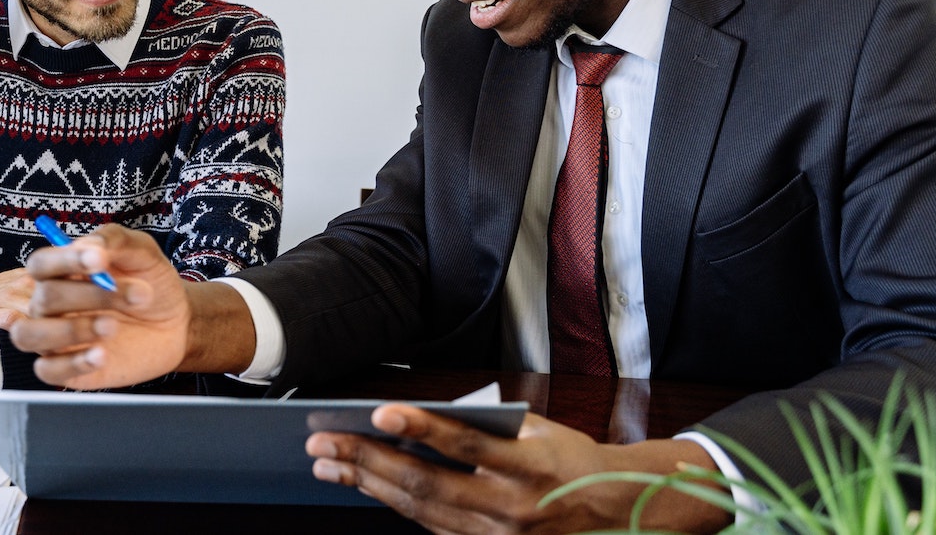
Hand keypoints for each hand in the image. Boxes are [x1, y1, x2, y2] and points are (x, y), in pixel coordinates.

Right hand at [10, 224, 192, 389]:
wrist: (176, 322)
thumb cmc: (151, 282)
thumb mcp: (142, 252)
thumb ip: (114, 240)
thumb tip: (88, 245)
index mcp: (61, 272)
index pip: (41, 264)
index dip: (64, 261)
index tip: (99, 260)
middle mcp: (50, 305)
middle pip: (44, 299)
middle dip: (90, 295)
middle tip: (137, 294)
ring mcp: (55, 338)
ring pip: (30, 336)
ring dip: (70, 330)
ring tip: (112, 326)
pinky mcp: (67, 369)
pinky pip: (47, 371)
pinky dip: (71, 363)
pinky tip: (101, 355)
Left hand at [305, 407, 730, 534]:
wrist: (610, 511)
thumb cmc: (569, 460)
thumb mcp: (539, 431)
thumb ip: (486, 426)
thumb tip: (422, 416)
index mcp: (530, 468)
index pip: (467, 447)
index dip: (423, 430)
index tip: (380, 412)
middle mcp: (511, 508)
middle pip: (428, 485)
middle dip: (369, 462)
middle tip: (324, 442)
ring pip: (420, 511)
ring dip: (368, 484)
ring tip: (327, 464)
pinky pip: (429, 526)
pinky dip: (393, 503)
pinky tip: (364, 483)